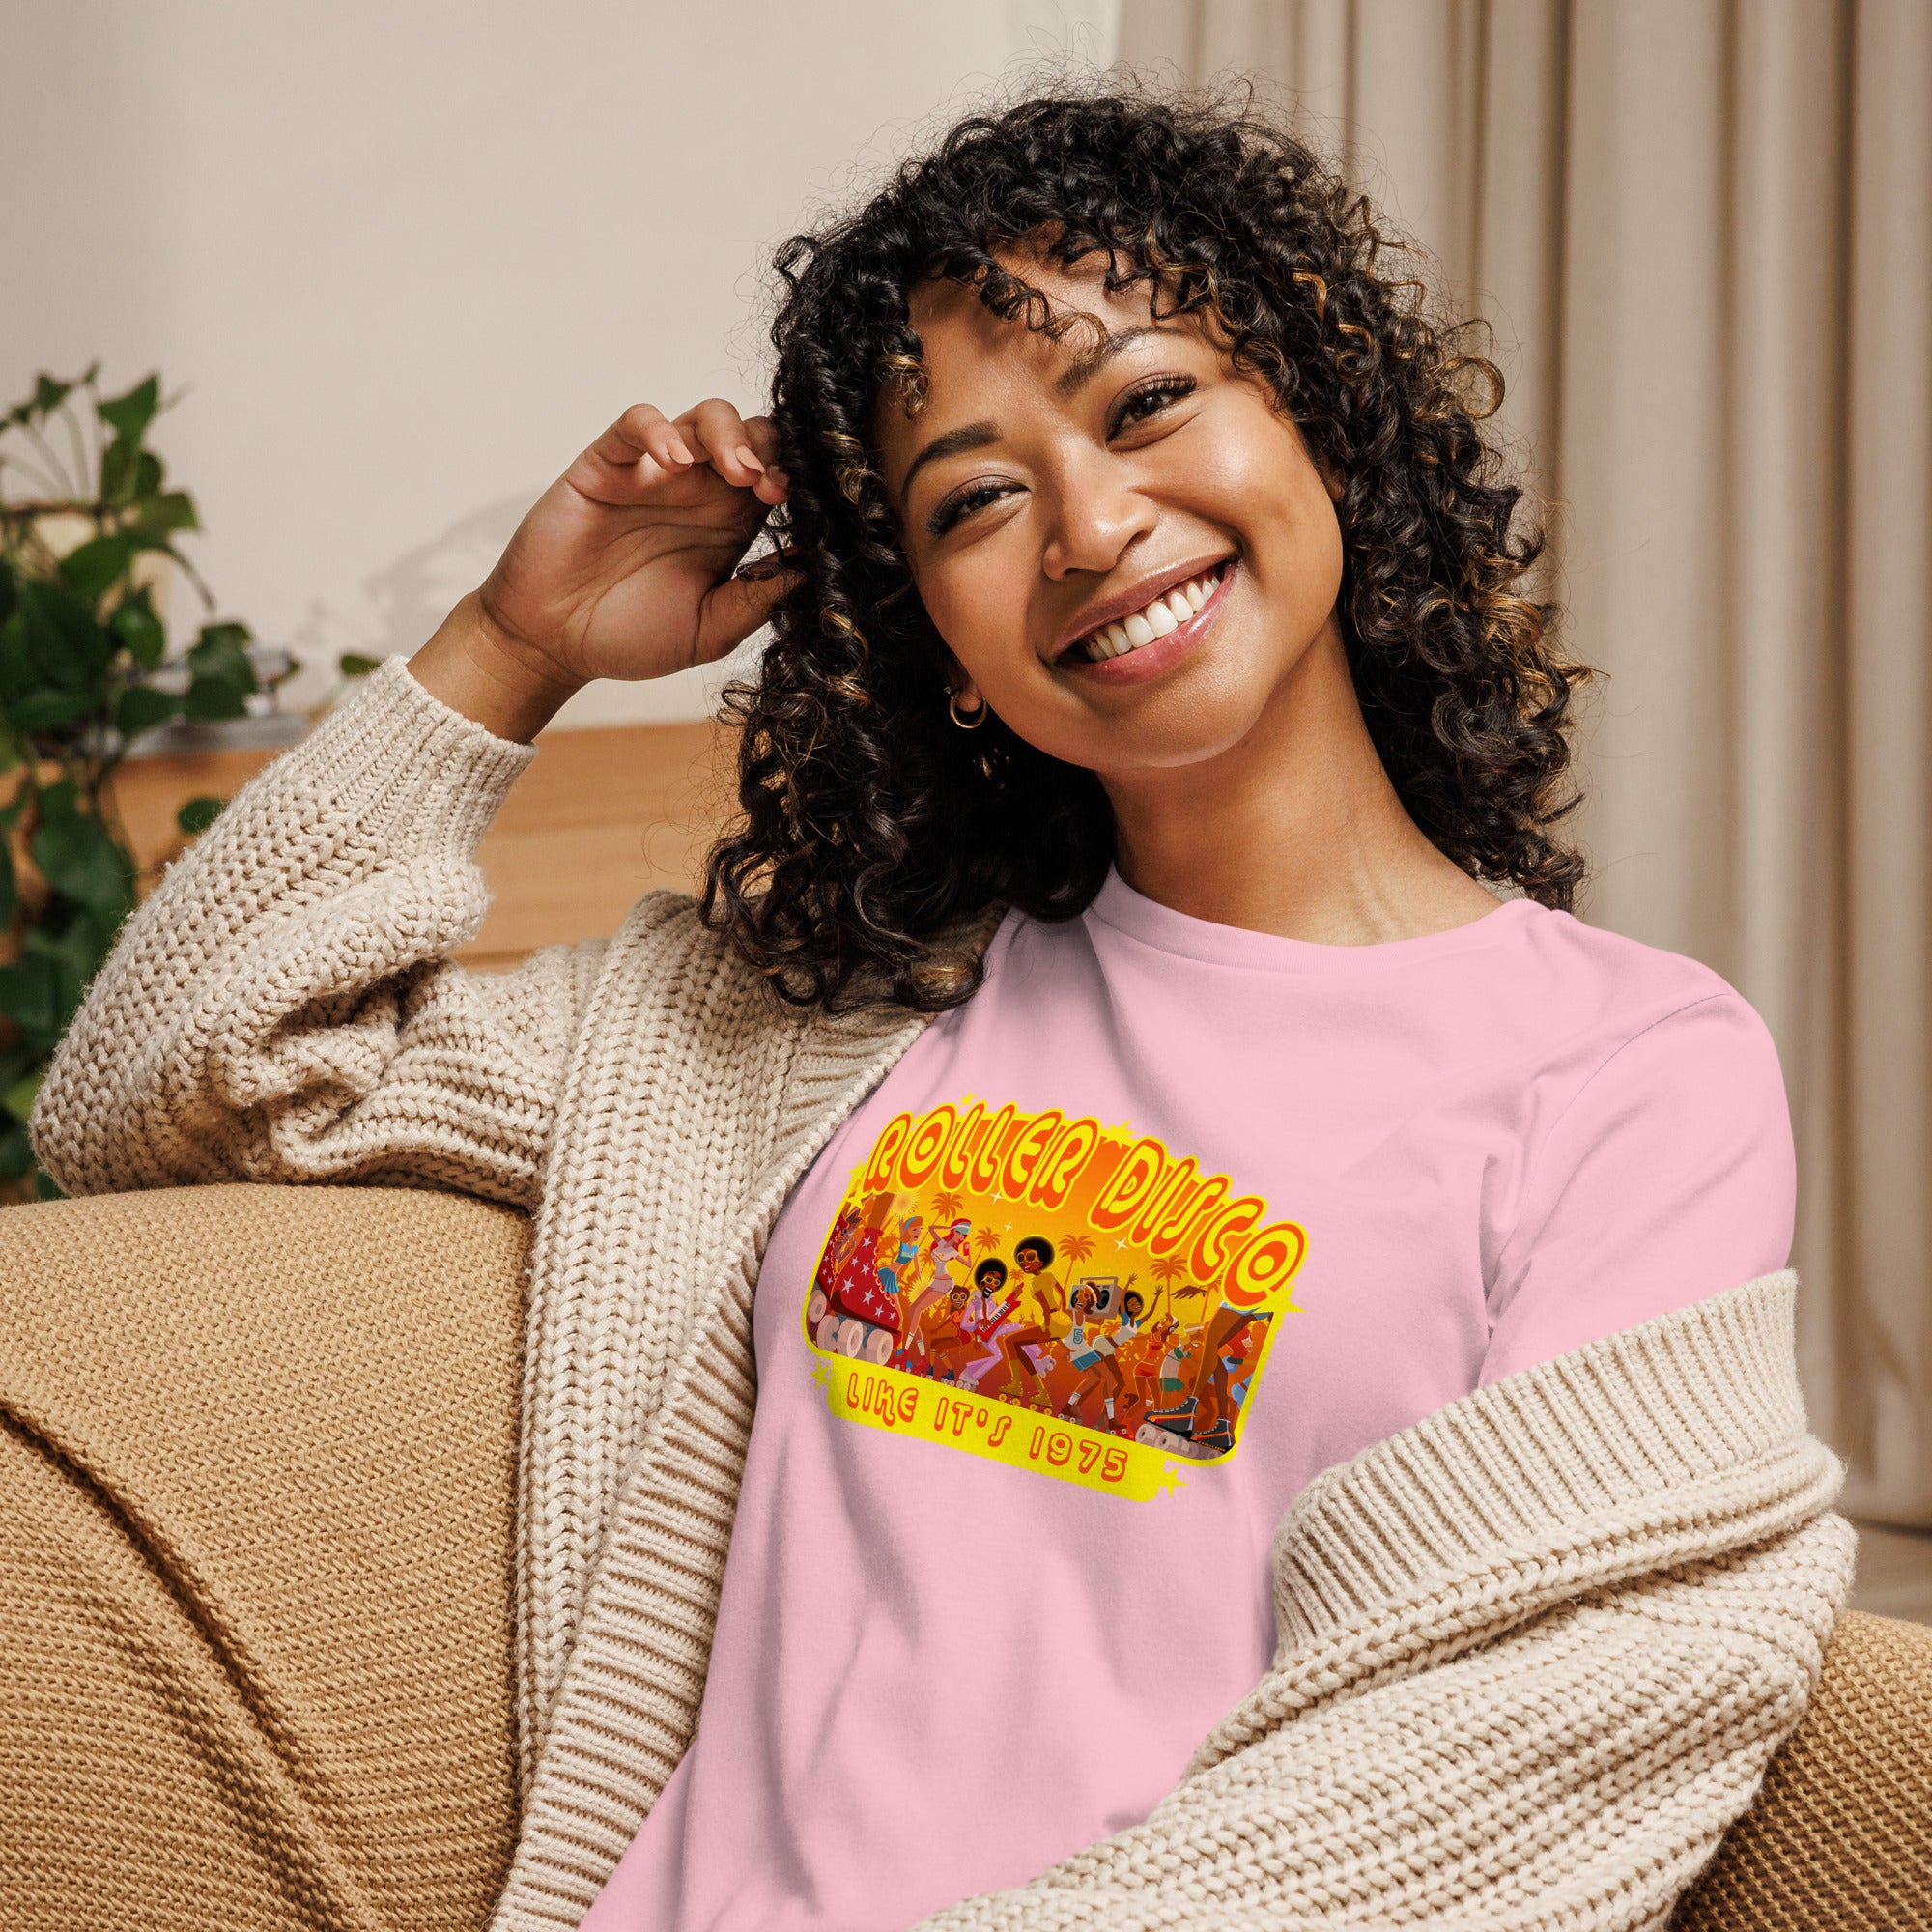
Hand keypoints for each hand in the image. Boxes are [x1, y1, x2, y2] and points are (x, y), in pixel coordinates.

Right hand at [413, 399, 793, 739]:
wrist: (554, 644)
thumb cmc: (629, 637)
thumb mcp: (709, 631)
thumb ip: (755, 601)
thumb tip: (812, 571)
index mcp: (730, 526)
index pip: (778, 479)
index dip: (796, 483)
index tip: (801, 507)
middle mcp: (699, 492)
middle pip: (753, 437)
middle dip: (772, 451)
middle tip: (772, 487)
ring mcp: (654, 473)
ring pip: (704, 418)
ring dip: (729, 435)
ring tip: (737, 471)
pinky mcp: (607, 465)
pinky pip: (636, 423)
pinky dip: (659, 429)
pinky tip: (672, 461)